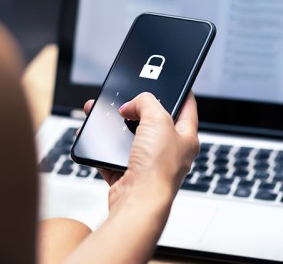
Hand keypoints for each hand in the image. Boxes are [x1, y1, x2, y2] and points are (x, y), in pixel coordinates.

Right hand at [82, 92, 198, 212]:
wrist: (137, 201)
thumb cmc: (157, 169)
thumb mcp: (158, 119)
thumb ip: (146, 102)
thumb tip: (131, 105)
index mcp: (186, 138)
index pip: (187, 108)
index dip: (179, 92)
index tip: (171, 82)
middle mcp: (168, 152)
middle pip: (152, 121)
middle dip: (135, 108)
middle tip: (126, 99)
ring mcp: (147, 164)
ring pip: (129, 137)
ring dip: (114, 126)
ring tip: (101, 115)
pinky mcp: (128, 174)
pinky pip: (112, 155)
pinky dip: (102, 147)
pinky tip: (95, 138)